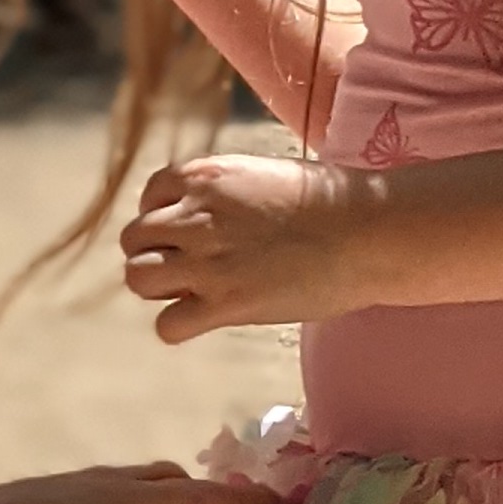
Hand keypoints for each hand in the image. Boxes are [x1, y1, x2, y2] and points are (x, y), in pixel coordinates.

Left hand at [121, 152, 380, 340]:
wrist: (369, 231)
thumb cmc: (331, 203)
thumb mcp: (263, 177)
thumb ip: (222, 194)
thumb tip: (200, 218)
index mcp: (205, 176)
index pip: (150, 195)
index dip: (165, 217)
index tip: (190, 232)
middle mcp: (195, 215)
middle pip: (133, 239)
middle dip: (155, 253)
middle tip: (190, 266)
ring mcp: (207, 261)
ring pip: (137, 278)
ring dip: (158, 288)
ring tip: (193, 291)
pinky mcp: (224, 304)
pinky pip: (166, 325)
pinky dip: (178, 326)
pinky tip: (204, 319)